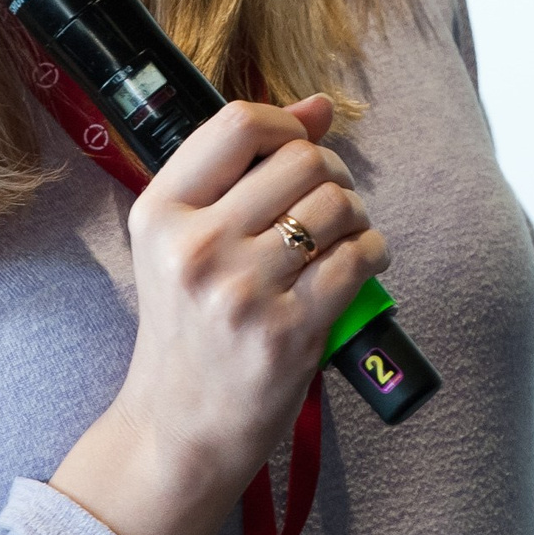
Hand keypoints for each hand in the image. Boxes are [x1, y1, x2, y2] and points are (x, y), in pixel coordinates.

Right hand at [49, 95, 388, 534]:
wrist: (179, 428)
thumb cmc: (187, 327)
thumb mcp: (181, 243)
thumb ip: (239, 170)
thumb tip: (318, 106)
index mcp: (160, 214)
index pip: (238, 124)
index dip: (286, 122)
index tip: (299, 144)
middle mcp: (196, 248)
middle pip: (300, 161)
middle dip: (331, 173)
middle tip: (328, 201)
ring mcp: (243, 293)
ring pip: (338, 206)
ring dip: (356, 215)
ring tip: (343, 237)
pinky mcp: (289, 334)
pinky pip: (360, 260)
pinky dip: (374, 253)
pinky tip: (360, 264)